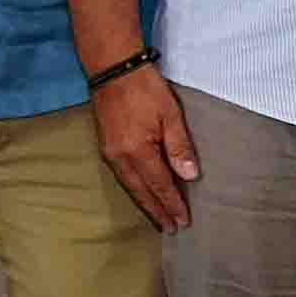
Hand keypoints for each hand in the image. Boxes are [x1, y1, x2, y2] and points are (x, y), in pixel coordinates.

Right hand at [92, 63, 201, 229]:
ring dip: (145, 203)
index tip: (183, 221)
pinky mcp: (106, 146)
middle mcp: (120, 158)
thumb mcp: (170, 114)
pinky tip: (141, 192)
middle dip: (157, 211)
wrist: (112, 68)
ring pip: (129, 186)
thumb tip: (189, 177)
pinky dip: (134, 189)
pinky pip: (122, 176)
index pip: (159, 185)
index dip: (172, 204)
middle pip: (141, 192)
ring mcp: (109, 153)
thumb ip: (179, 147)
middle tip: (170, 228)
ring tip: (158, 217)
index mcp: (137, 152)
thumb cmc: (145, 88)